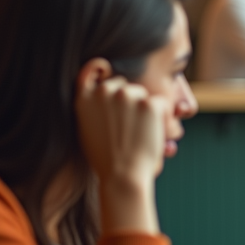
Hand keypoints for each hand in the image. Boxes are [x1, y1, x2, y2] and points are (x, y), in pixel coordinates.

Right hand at [75, 62, 167, 186]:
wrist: (121, 176)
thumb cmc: (105, 160)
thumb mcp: (86, 130)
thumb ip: (91, 108)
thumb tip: (100, 91)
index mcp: (83, 99)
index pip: (92, 69)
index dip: (101, 69)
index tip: (108, 72)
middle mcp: (103, 92)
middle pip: (123, 85)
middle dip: (128, 100)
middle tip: (129, 126)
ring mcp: (126, 96)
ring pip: (142, 94)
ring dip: (144, 109)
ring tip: (138, 134)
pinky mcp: (148, 103)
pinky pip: (161, 104)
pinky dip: (161, 118)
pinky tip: (152, 134)